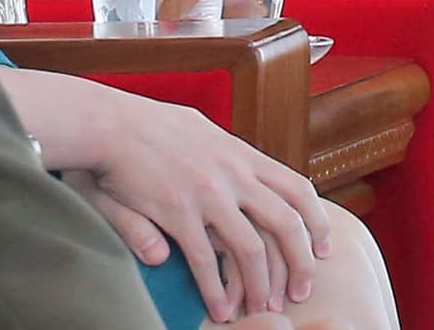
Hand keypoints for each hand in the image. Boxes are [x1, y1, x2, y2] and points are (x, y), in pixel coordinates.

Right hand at [36, 79, 341, 322]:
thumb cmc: (150, 127)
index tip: (323, 247)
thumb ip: (224, 162)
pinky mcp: (178, 213)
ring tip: (262, 309)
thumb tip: (237, 193)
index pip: (296, 188)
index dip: (316, 220)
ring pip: (251, 248)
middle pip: (285, 222)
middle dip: (301, 261)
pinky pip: (206, 260)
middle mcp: (233, 173)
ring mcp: (208, 194)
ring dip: (260, 284)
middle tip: (302, 290)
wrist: (110, 124)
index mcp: (242, 153)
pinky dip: (216, 289)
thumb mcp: (201, 132)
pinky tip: (220, 309)